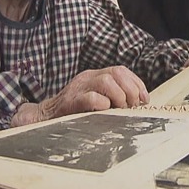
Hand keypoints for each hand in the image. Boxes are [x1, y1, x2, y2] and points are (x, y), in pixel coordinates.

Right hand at [12, 66, 148, 125]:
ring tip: (120, 109)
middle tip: (132, 106)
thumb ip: (112, 97)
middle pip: (117, 72)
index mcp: (94, 76)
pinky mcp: (71, 102)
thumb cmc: (73, 112)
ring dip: (119, 96)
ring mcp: (79, 88)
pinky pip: (92, 98)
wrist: (44, 118)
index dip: (137, 84)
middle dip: (130, 90)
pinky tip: (105, 111)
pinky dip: (103, 104)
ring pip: (106, 81)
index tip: (143, 99)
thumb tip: (137, 103)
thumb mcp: (94, 100)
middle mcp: (87, 78)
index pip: (121, 70)